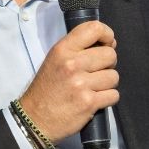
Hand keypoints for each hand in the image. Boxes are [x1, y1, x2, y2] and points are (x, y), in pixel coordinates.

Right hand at [17, 20, 118, 141]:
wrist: (34, 119)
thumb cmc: (47, 89)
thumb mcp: (55, 60)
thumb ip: (78, 49)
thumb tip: (109, 44)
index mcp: (63, 50)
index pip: (94, 29)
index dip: (107, 34)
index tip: (108, 43)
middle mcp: (72, 64)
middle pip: (110, 55)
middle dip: (108, 64)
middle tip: (95, 72)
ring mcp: (81, 84)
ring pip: (114, 76)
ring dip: (107, 84)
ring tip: (92, 88)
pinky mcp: (89, 102)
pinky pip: (114, 95)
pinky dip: (107, 99)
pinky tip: (93, 100)